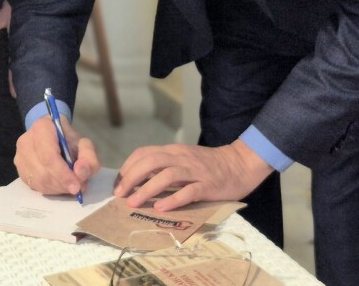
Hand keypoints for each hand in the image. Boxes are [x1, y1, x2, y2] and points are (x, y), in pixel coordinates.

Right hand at [14, 115, 99, 196]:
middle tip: (78, 188)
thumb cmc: (67, 138)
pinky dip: (50, 190)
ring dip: (58, 189)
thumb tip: (81, 172)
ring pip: (38, 181)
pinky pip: (34, 186)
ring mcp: (19, 156)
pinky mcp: (19, 169)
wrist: (52, 135)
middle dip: (62, 184)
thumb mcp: (82, 142)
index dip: (63, 174)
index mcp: (41, 128)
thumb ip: (87, 155)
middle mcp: (26, 141)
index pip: (49, 156)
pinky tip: (60, 186)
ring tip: (71, 186)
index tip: (77, 186)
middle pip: (43, 172)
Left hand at [114, 140, 272, 211]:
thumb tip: (138, 179)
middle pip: (151, 162)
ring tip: (134, 203)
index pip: (144, 153)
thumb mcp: (184, 159)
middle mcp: (181, 158)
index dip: (128, 167)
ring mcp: (195, 171)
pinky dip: (172, 200)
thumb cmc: (208, 165)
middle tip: (120, 194)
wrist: (239, 164)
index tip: (118, 183)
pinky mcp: (207, 185)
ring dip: (147, 189)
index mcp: (173, 151)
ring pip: (167, 176)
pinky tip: (160, 208)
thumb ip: (165, 165)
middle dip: (131, 178)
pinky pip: (188, 191)